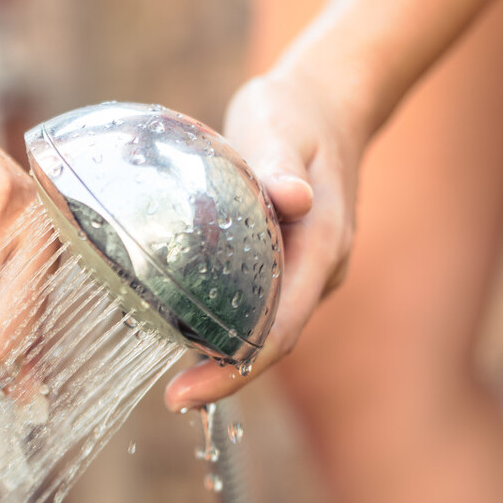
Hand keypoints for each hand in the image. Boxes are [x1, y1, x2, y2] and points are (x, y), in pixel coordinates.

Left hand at [164, 71, 364, 410]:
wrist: (328, 104)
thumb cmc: (295, 113)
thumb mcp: (280, 126)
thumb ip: (280, 163)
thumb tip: (291, 198)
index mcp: (321, 245)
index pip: (282, 327)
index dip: (238, 368)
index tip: (189, 393)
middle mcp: (321, 269)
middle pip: (275, 340)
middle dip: (228, 375)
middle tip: (174, 398)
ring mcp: (310, 270)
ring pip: (270, 328)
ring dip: (228, 357)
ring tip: (178, 380)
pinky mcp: (293, 265)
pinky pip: (263, 306)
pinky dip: (229, 326)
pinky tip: (189, 334)